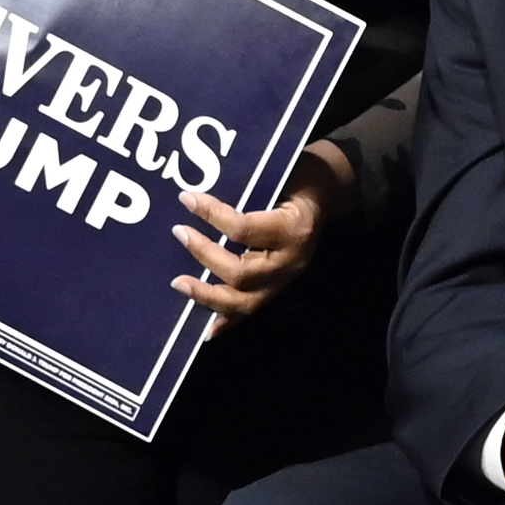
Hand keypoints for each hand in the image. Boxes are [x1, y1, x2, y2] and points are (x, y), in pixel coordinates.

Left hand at [170, 144, 350, 328]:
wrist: (325, 196)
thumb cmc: (298, 179)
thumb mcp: (281, 173)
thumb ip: (248, 185)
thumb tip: (200, 190)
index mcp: (294, 229)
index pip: (244, 230)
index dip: (212, 215)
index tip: (187, 198)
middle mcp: (290, 262)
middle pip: (241, 273)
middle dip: (204, 256)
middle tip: (179, 233)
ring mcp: (284, 282)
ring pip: (244, 303)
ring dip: (207, 296)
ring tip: (179, 284)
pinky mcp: (277, 291)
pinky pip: (249, 313)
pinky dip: (226, 322)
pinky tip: (204, 331)